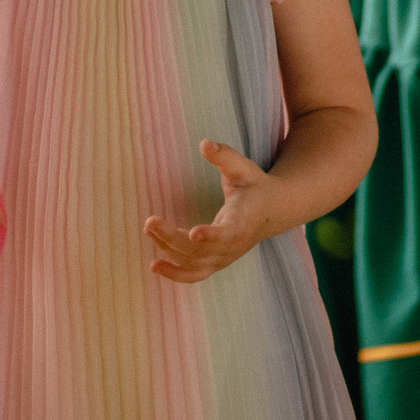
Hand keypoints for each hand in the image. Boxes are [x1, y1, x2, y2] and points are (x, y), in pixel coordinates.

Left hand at [146, 140, 280, 283]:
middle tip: (150, 222)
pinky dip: (175, 274)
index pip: (229, 233)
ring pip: (194, 263)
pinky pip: (194, 275)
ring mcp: (225, 258)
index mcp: (244, 220)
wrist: (270, 211)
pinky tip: (154, 266)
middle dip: (173, 238)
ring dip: (168, 250)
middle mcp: (234, 245)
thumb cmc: (253, 185)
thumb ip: (224, 155)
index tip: (193, 232)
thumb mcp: (243, 167)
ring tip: (149, 230)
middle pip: (201, 251)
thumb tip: (204, 143)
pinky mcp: (216, 263)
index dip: (212, 236)